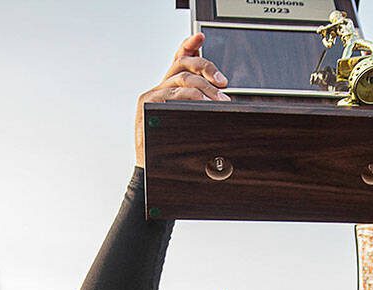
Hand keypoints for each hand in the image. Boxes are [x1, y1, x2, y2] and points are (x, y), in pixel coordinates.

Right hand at [135, 33, 229, 166]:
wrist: (150, 170)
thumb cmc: (170, 149)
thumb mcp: (186, 124)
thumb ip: (198, 108)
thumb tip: (223, 100)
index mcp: (168, 90)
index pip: (178, 60)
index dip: (188, 45)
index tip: (201, 37)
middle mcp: (159, 88)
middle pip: (183, 65)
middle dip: (207, 69)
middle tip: (223, 82)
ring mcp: (152, 95)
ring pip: (182, 79)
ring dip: (205, 88)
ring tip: (220, 100)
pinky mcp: (148, 104)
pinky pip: (174, 94)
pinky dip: (192, 97)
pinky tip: (204, 103)